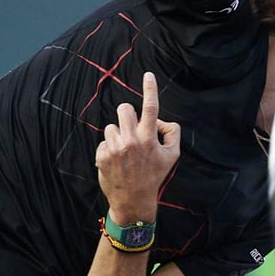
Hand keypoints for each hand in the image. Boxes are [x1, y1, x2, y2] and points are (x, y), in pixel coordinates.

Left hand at [95, 72, 179, 225]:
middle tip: (132, 129)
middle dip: (127, 115)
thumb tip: (160, 121)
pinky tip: (116, 161)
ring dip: (118, 135)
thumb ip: (172, 134)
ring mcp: (115, 147)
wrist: (133, 200)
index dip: (150, 88)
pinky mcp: (102, 155)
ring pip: (112, 126)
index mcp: (149, 138)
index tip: (148, 75)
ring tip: (124, 152)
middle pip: (124, 108)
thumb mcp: (172, 156)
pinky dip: (109, 148)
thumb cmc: (154, 175)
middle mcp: (131, 140)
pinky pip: (104, 141)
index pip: (151, 108)